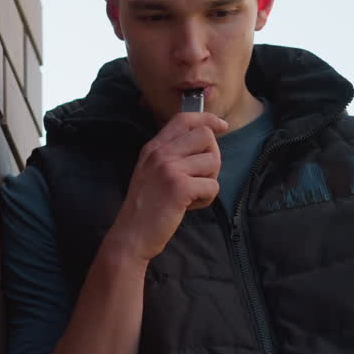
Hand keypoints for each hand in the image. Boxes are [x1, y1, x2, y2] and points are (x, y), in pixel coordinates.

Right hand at [107, 112, 228, 263]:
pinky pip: (212, 185)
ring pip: (213, 161)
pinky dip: (207, 198)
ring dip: (210, 180)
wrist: (131, 234)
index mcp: (153, 147)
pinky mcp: (179, 187)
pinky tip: (190, 205)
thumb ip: (170, 154)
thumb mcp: (150, 171)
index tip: (222, 126)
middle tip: (201, 176)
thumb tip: (204, 141)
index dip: (207, 119)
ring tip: (192, 194)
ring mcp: (169, 169)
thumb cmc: (145, 207)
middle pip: (205, 136)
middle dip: (212, 156)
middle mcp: (160, 153)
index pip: (184, 119)